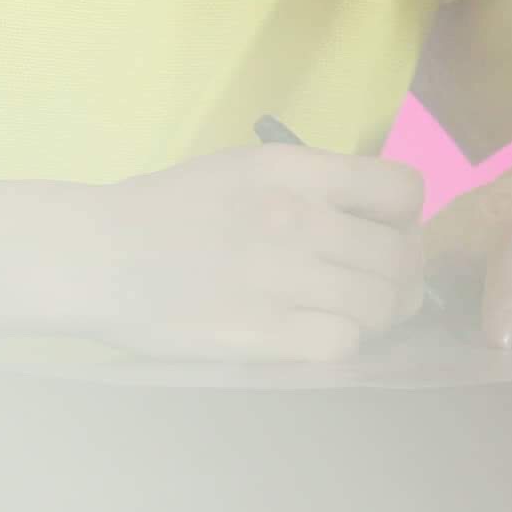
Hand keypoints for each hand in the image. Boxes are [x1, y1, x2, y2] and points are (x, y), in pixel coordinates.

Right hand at [87, 145, 426, 361]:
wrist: (103, 256)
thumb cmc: (172, 208)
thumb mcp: (246, 168)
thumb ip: (313, 184)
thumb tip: (378, 213)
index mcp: (291, 169)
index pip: (401, 188)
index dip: (407, 213)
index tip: (391, 226)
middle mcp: (295, 219)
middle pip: (401, 255)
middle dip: (405, 271)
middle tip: (386, 280)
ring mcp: (281, 279)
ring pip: (382, 304)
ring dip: (381, 311)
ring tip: (359, 310)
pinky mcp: (265, 335)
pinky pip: (344, 343)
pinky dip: (343, 342)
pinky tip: (320, 332)